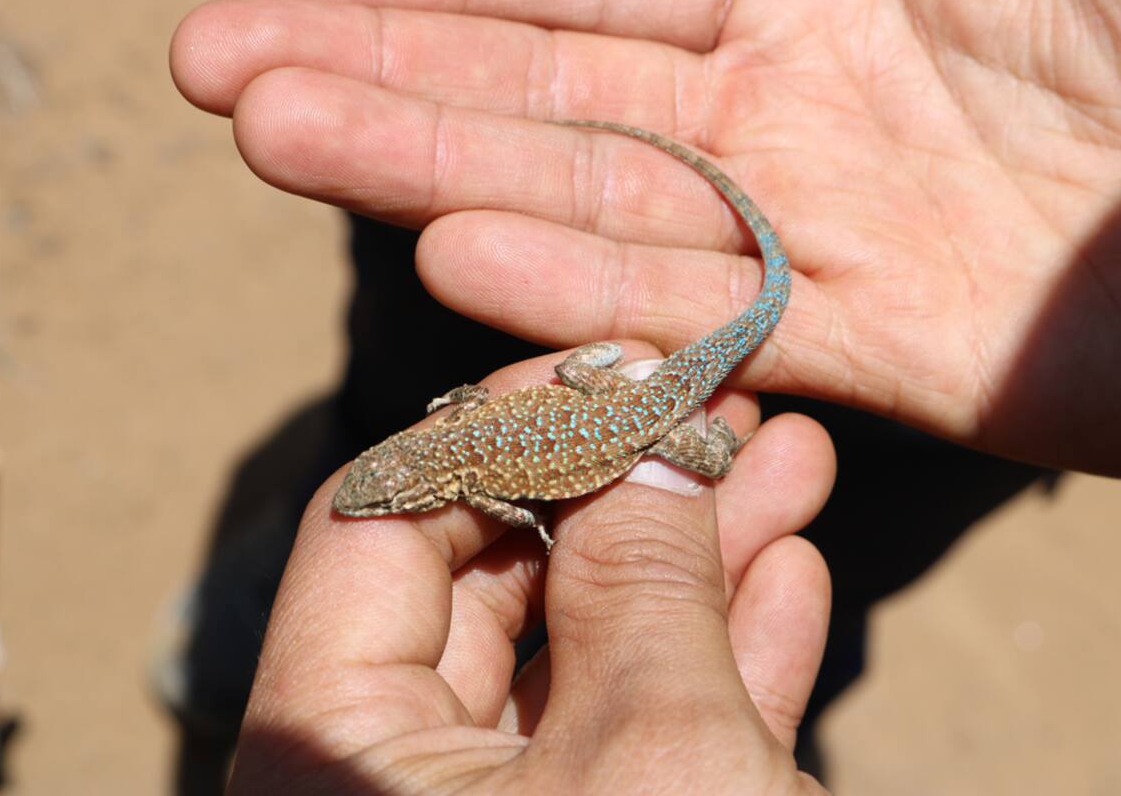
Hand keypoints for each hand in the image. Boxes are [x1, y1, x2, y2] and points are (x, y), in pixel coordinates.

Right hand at [170, 0, 1120, 477]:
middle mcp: (793, 86)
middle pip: (548, 75)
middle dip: (380, 62)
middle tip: (222, 69)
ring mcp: (819, 217)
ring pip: (587, 194)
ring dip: (427, 166)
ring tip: (279, 136)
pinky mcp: (871, 342)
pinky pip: (694, 315)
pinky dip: (575, 292)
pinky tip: (453, 259)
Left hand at [227, 350, 835, 793]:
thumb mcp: (658, 754)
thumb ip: (643, 578)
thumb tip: (646, 432)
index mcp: (332, 753)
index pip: (380, 525)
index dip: (499, 428)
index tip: (607, 364)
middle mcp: (386, 778)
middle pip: (494, 579)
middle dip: (620, 485)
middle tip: (711, 406)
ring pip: (583, 653)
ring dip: (694, 563)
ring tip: (784, 465)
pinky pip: (634, 739)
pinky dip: (715, 665)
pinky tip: (788, 576)